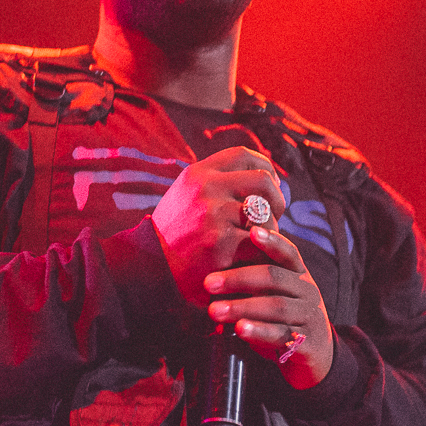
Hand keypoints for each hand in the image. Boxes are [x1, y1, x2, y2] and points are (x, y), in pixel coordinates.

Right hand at [150, 147, 284, 307]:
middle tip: (274, 217)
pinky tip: (254, 261)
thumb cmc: (174, 236)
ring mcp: (214, 215)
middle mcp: (205, 188)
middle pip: (263, 180)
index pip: (244, 156)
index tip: (271, 187)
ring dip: (271, 231)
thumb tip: (265, 176)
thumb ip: (216, 183)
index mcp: (198, 173)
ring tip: (260, 243)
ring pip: (266, 216)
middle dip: (277, 200)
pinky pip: (260, 244)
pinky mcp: (221, 245)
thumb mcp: (186, 197)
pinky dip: (262, 254)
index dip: (265, 169)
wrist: (148, 270)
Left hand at [205, 225, 335, 389]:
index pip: (288, 252)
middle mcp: (307, 291)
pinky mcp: (308, 342)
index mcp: (299, 275)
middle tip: (209, 283)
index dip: (272, 241)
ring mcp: (310, 316)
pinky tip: (240, 329)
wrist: (316, 355)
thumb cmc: (285, 319)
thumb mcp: (277, 295)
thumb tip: (214, 274)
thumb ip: (256, 282)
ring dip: (241, 307)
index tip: (252, 232)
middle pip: (274, 277)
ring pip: (276, 306)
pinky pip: (281, 334)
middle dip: (238, 278)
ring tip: (214, 311)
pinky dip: (259, 330)